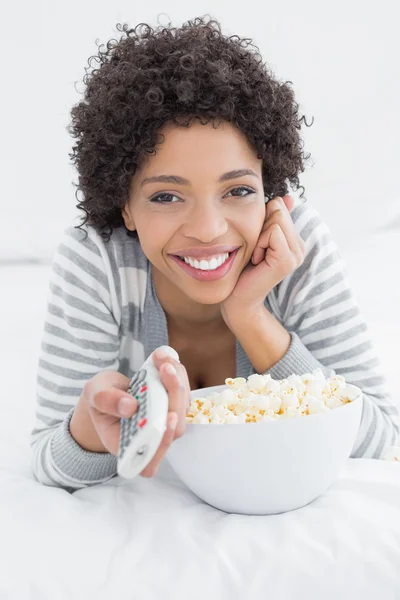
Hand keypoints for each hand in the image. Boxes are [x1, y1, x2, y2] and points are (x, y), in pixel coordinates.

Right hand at [82, 354, 189, 476]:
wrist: (108, 393)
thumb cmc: (100, 400)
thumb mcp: (94, 395)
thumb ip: (106, 401)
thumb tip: (130, 406)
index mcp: (127, 447)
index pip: (150, 461)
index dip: (163, 443)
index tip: (170, 418)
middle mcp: (151, 440)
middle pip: (174, 429)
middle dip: (174, 396)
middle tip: (165, 369)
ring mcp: (165, 425)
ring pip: (182, 408)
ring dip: (177, 380)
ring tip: (161, 358)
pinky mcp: (173, 408)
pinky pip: (182, 395)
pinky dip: (177, 375)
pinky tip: (164, 360)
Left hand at [221, 195, 304, 326]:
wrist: (238, 298)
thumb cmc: (243, 268)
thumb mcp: (257, 238)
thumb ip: (273, 219)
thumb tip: (287, 197)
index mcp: (295, 240)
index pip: (279, 207)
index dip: (262, 221)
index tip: (257, 244)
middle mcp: (300, 247)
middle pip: (279, 211)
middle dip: (260, 227)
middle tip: (256, 251)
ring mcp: (296, 255)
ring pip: (275, 220)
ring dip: (258, 237)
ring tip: (257, 257)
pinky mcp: (287, 260)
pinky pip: (272, 232)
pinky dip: (259, 243)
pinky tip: (257, 261)